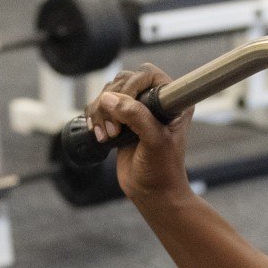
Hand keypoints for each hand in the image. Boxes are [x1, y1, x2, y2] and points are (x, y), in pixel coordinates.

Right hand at [84, 63, 193, 200]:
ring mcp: (137, 110)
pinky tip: (100, 135)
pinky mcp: (121, 122)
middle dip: (112, 103)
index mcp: (172, 100)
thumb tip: (108, 98)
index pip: (148, 74)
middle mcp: (155, 101)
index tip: (125, 106)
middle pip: (123, 81)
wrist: (153, 193)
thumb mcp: (154, 141)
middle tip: (115, 129)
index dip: (132, 85)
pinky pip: (100, 107)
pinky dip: (95, 118)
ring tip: (108, 136)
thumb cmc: (163, 170)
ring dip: (101, 113)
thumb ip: (136, 116)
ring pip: (108, 94)